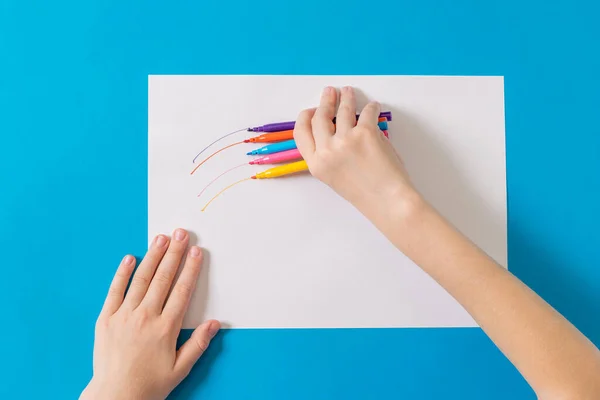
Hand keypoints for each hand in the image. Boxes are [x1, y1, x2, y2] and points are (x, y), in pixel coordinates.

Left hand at [80, 229, 219, 399]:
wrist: (114, 396)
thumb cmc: (149, 385)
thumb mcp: (180, 368)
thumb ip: (198, 344)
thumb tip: (215, 323)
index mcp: (165, 328)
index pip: (182, 290)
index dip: (191, 268)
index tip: (196, 251)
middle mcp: (145, 317)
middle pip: (163, 278)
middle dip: (174, 253)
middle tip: (181, 233)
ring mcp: (124, 316)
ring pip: (141, 279)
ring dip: (153, 256)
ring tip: (161, 238)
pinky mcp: (105, 319)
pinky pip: (114, 290)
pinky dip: (122, 273)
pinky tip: (130, 257)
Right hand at [293, 86, 419, 219]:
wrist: (387, 200)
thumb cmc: (366, 193)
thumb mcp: (335, 177)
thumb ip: (329, 155)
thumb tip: (333, 128)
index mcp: (316, 164)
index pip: (301, 133)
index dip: (305, 117)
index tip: (311, 110)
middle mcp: (327, 151)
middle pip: (319, 117)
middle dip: (325, 101)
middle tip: (330, 92)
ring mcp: (345, 140)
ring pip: (342, 110)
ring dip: (346, 98)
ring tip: (348, 92)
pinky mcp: (365, 133)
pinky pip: (367, 112)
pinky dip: (371, 107)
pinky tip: (373, 106)